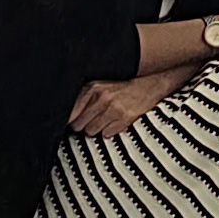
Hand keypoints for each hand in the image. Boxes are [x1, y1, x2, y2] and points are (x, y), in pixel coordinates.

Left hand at [69, 68, 190, 138]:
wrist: (150, 84)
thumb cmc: (123, 86)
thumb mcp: (100, 86)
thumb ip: (83, 99)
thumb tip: (68, 118)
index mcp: (92, 88)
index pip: (70, 112)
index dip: (70, 119)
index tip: (74, 121)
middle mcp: (101, 97)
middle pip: (78, 125)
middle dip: (84, 124)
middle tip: (93, 119)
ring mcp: (113, 108)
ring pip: (91, 131)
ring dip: (97, 129)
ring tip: (106, 119)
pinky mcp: (124, 117)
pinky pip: (106, 134)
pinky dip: (109, 131)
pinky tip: (115, 121)